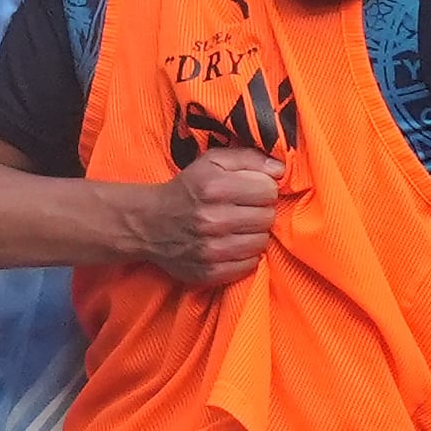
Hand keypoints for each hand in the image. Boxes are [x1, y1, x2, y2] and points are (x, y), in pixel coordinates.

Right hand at [143, 148, 283, 285]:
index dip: (263, 188)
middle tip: (244, 209)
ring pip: (261, 242)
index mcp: (214, 187)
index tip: (252, 190)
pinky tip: (232, 244)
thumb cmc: (187, 188)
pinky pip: (249, 265)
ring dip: (254, 233)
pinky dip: (245, 255)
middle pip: (267, 217)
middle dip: (260, 211)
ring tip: (239, 226)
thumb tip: (280, 169)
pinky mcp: (209, 272)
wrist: (149, 223)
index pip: (268, 190)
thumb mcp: (212, 161)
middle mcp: (212, 219)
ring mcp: (210, 249)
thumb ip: (249, 158)